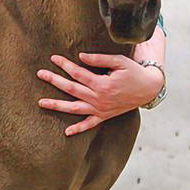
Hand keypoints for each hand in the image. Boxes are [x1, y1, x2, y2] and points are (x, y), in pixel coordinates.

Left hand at [37, 53, 163, 135]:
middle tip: (40, 74)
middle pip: (72, 89)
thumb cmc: (134, 72)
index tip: (53, 58)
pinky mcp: (105, 116)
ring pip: (75, 108)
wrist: (149, 88)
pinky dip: (79, 129)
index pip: (78, 73)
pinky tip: (67, 132)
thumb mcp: (119, 61)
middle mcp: (99, 99)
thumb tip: (80, 57)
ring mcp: (101, 109)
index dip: (65, 65)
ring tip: (41, 102)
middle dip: (54, 81)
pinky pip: (90, 124)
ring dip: (57, 105)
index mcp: (102, 84)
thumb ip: (99, 59)